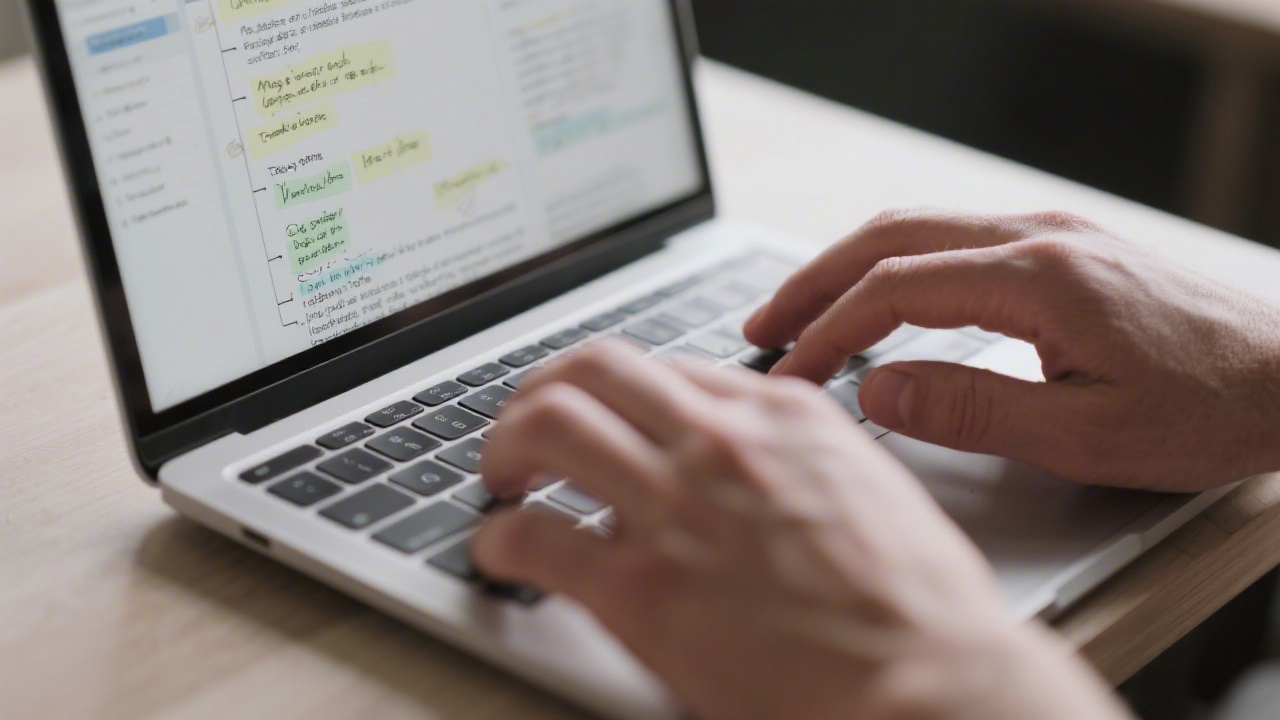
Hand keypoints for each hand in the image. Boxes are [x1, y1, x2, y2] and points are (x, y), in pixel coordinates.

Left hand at [473, 342, 1128, 719]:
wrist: (930, 684)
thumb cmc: (916, 604)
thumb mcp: (866, 488)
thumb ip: (793, 458)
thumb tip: (743, 462)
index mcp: (782, 414)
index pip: (665, 367)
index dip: (613, 389)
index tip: (598, 411)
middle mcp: (720, 441)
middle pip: (593, 369)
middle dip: (542, 389)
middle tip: (525, 425)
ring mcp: (675, 506)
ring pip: (549, 424)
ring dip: (505, 444)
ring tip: (501, 475)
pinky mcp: (640, 586)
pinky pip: (532, 534)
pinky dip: (499, 537)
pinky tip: (502, 553)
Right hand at [747, 209, 1279, 491]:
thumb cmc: (1208, 410)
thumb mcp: (1086, 435)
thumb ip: (971, 408)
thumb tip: (877, 390)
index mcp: (1037, 277)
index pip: (893, 291)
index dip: (827, 332)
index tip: (786, 374)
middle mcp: (1037, 236)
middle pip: (889, 238)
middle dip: (814, 282)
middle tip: (760, 328)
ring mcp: (1050, 232)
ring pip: (916, 228)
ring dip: (848, 267)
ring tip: (800, 312)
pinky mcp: (1062, 247)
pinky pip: (952, 238)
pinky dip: (894, 264)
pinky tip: (878, 299)